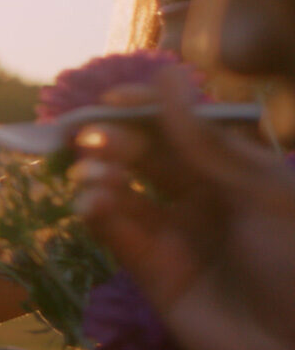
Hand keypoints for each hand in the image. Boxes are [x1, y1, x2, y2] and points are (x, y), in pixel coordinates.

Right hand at [73, 66, 294, 349]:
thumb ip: (204, 142)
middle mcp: (206, 197)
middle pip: (148, 156)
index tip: (110, 99)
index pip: (184, 126)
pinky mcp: (152, 273)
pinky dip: (99, 215)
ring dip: (101, 178)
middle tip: (87, 138)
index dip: (147, 109)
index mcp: (241, 170)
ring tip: (91, 177)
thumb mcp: (261, 191)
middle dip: (115, 141)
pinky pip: (118, 235)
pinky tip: (91, 205)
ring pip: (125, 193)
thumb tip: (166, 77)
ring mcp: (177, 235)